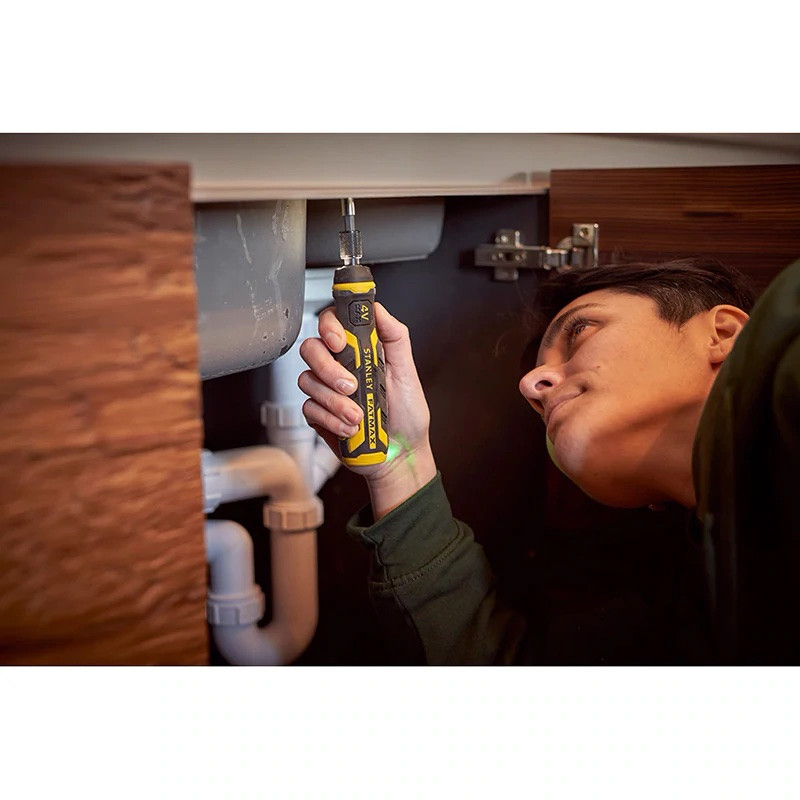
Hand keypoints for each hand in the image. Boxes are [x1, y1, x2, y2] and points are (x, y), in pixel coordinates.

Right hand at [298, 302, 434, 492]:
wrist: (400, 455)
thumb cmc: (407, 414)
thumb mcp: (407, 371)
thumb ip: (394, 337)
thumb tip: (377, 309)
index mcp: (359, 350)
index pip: (332, 323)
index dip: (329, 327)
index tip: (340, 342)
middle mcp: (339, 366)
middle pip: (311, 348)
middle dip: (329, 368)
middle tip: (351, 386)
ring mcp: (326, 390)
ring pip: (308, 380)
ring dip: (335, 401)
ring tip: (358, 415)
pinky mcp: (318, 414)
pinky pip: (309, 408)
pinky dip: (332, 419)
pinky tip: (351, 427)